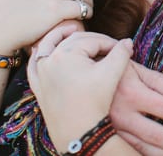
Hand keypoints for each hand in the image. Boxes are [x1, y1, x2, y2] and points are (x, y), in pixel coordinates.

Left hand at [28, 24, 132, 149]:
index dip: (110, 42)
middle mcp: (49, 60)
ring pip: (48, 46)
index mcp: (66, 54)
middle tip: (108, 45)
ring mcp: (41, 73)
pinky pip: (34, 65)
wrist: (79, 132)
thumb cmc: (95, 102)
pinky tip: (43, 51)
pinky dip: (39, 55)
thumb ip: (121, 53)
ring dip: (59, 37)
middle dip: (92, 40)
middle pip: (73, 40)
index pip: (93, 40)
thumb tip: (128, 42)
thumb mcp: (111, 74)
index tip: (122, 48)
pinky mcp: (37, 86)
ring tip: (72, 31)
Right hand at [111, 63, 162, 154]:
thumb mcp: (135, 68)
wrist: (76, 78)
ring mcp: (113, 129)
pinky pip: (128, 152)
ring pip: (143, 149)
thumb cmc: (111, 70)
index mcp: (133, 93)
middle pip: (159, 134)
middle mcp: (123, 114)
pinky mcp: (106, 137)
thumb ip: (159, 81)